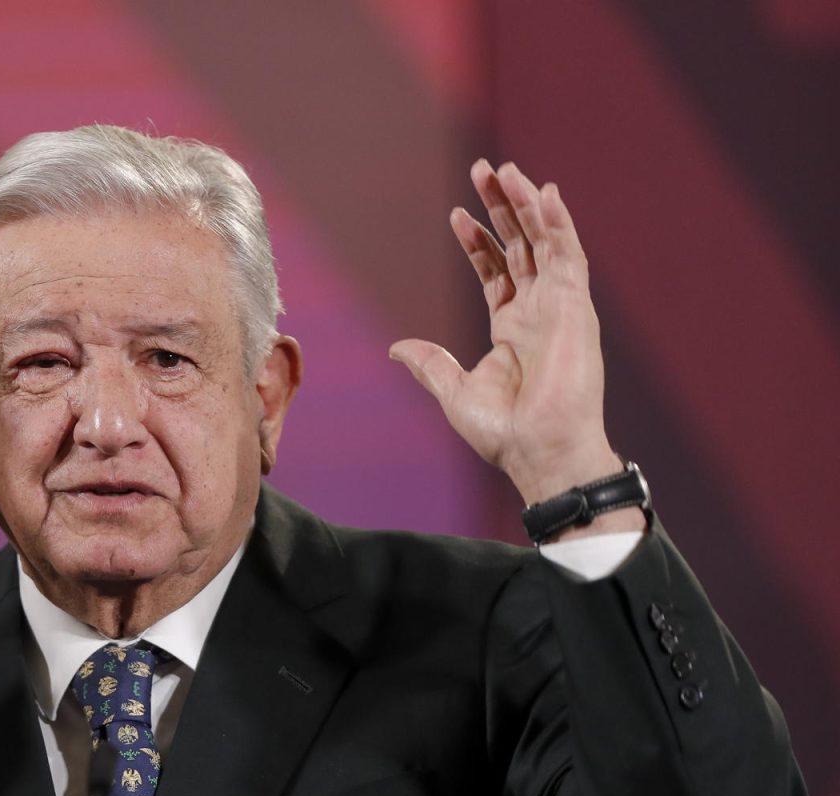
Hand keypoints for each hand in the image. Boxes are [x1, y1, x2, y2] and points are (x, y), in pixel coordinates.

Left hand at [390, 160, 628, 509]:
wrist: (540, 451)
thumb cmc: (504, 431)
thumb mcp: (454, 391)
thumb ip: (430, 364)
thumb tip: (396, 348)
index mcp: (512, 329)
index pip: (496, 271)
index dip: (478, 241)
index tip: (456, 214)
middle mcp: (538, 312)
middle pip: (521, 245)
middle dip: (501, 207)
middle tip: (483, 168)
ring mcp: (559, 307)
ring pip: (545, 241)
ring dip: (527, 204)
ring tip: (505, 171)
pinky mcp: (575, 307)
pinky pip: (569, 254)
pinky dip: (558, 222)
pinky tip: (544, 192)